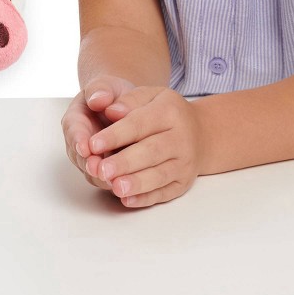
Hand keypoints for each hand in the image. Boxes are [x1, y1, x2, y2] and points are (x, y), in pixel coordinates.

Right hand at [61, 76, 136, 190]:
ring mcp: (93, 159)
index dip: (78, 140)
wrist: (122, 106)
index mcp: (75, 120)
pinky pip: (110, 180)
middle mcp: (80, 143)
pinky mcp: (109, 170)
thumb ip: (100, 90)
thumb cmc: (111, 95)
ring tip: (114, 181)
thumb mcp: (105, 86)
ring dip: (102, 179)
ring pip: (93, 173)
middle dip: (89, 165)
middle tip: (98, 169)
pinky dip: (117, 184)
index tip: (84, 147)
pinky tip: (128, 185)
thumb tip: (98, 99)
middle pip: (80, 158)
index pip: (73, 131)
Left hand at [87, 86, 200, 207]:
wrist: (200, 132)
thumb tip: (110, 110)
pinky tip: (128, 200)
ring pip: (159, 175)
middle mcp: (181, 138)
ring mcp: (184, 163)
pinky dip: (146, 198)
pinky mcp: (183, 183)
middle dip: (125, 162)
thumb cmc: (166, 111)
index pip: (139, 124)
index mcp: (169, 111)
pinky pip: (165, 193)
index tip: (93, 144)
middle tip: (102, 170)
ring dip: (136, 183)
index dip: (115, 135)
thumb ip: (128, 100)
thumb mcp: (150, 95)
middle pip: (151, 151)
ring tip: (115, 187)